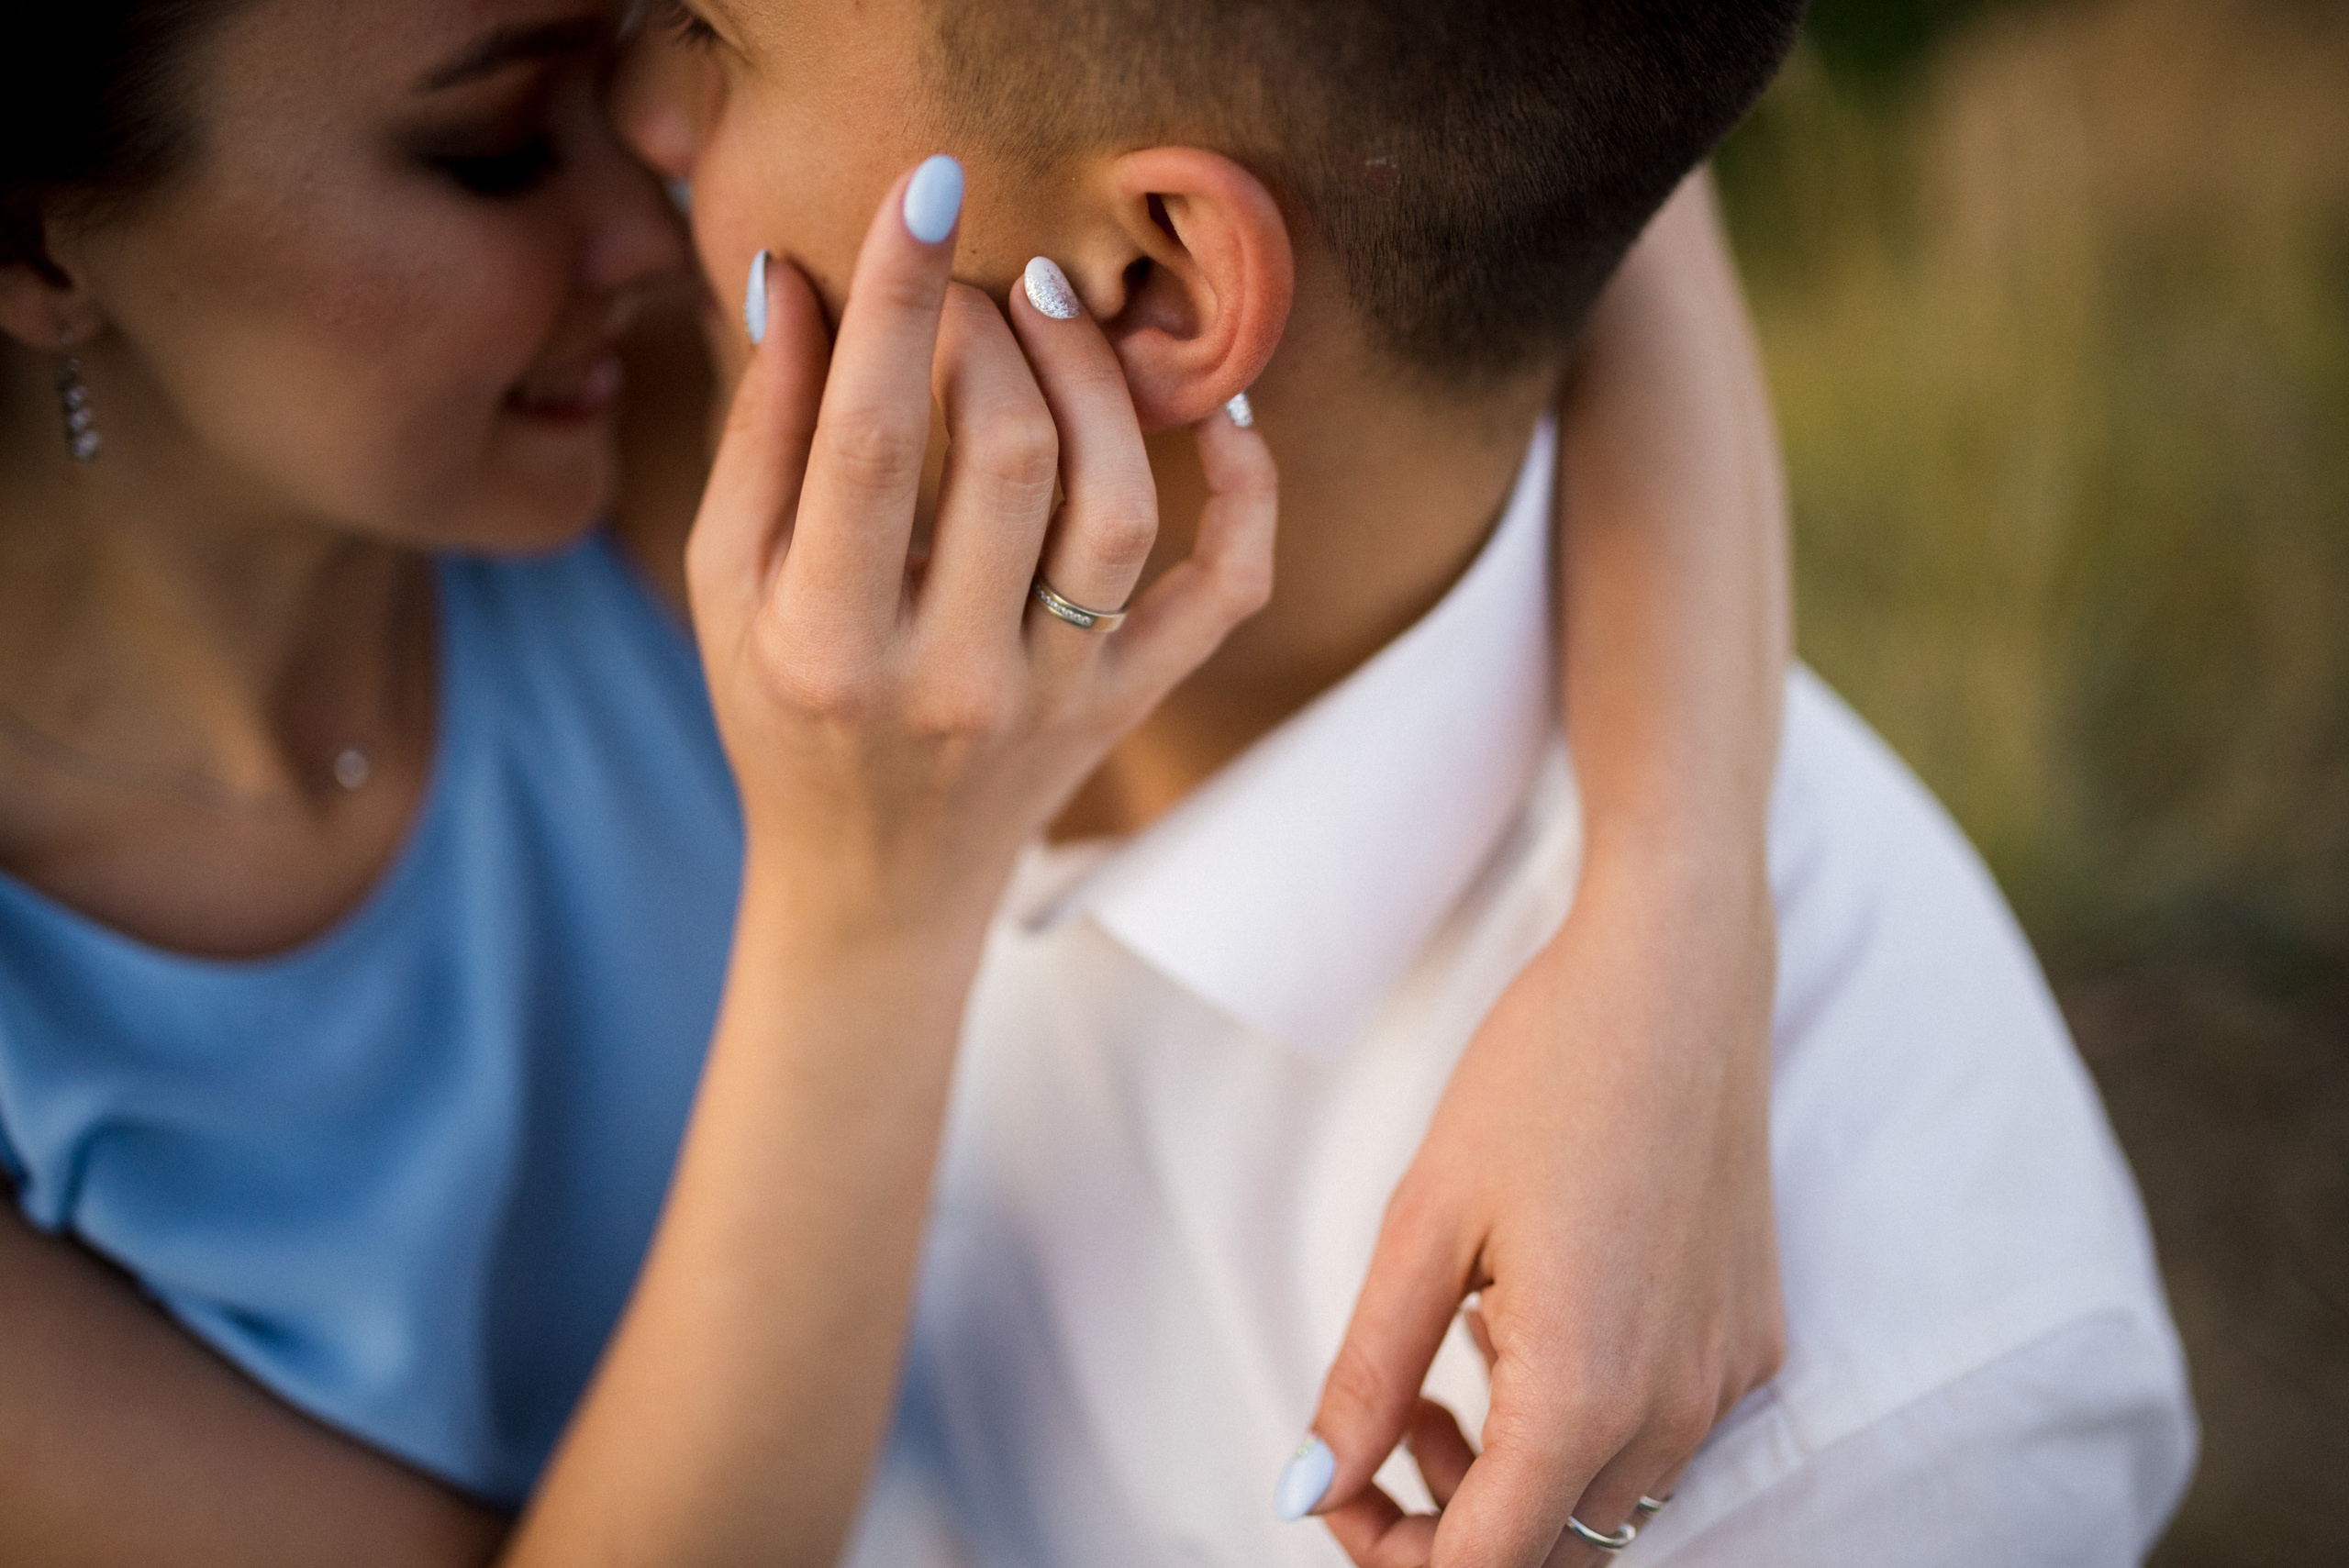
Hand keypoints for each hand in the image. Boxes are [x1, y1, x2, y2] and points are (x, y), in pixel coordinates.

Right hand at [686, 159, 1275, 943]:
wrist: (875, 880)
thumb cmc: (783, 713)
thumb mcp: (731, 586)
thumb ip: (762, 435)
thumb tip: (802, 277)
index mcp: (830, 648)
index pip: (874, 441)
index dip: (904, 300)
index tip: (924, 189)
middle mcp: (954, 680)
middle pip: (1012, 459)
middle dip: (995, 332)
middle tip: (974, 274)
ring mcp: (1059, 699)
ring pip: (1118, 508)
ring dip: (1099, 378)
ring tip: (1056, 302)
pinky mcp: (1131, 704)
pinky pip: (1225, 591)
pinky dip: (1247, 494)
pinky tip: (1225, 412)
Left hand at [1303, 843, 1783, 1566]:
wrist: (1675, 973)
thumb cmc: (1542, 1076)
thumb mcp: (1424, 1224)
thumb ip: (1366, 1377)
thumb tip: (1307, 1491)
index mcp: (1584, 1394)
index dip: (1390, 1556)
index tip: (1338, 1486)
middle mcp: (1675, 1411)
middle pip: (1552, 1557)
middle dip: (1451, 1523)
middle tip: (1391, 1420)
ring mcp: (1726, 1379)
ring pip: (1608, 1505)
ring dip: (1517, 1476)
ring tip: (1460, 1357)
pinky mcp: (1752, 1339)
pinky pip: (1662, 1438)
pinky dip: (1585, 1422)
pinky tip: (1540, 1317)